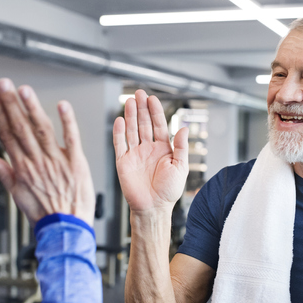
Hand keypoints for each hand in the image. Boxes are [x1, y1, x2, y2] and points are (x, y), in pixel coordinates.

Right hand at [0, 78, 94, 225]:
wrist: (66, 228)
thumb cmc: (44, 213)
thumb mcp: (17, 195)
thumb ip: (3, 173)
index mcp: (22, 168)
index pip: (7, 135)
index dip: (0, 115)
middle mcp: (37, 162)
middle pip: (21, 128)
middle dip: (11, 104)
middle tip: (4, 84)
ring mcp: (56, 161)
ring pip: (42, 129)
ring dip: (32, 108)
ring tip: (24, 90)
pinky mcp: (76, 162)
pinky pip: (71, 138)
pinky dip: (67, 121)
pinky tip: (62, 105)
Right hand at [113, 90, 187, 215]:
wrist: (154, 208)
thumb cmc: (169, 191)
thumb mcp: (181, 167)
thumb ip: (181, 147)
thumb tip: (183, 128)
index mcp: (163, 149)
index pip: (158, 125)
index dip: (155, 111)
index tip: (152, 98)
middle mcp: (148, 148)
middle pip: (144, 123)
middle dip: (141, 108)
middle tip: (138, 93)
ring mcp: (135, 154)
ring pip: (132, 130)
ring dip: (131, 116)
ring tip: (130, 101)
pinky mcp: (123, 162)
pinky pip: (120, 144)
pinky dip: (119, 132)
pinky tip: (120, 120)